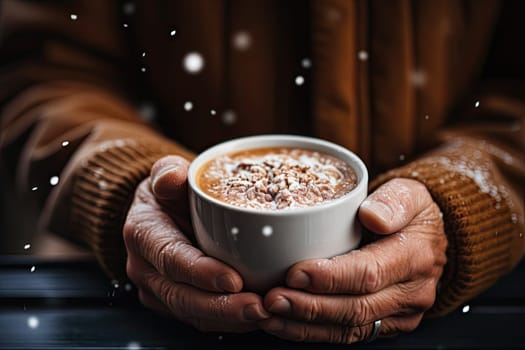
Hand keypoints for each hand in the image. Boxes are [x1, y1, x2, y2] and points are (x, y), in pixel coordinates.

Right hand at [123, 155, 269, 331]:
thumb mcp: (167, 173)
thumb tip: (171, 177)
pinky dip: (228, 321)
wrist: (160, 212)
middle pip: (182, 296)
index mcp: (143, 233)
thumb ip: (168, 171)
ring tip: (262, 314)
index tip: (234, 280)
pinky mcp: (173, 301)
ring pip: (192, 313)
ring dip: (228, 318)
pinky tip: (255, 317)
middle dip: (221, 306)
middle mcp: (145, 268)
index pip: (171, 259)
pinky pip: (200, 318)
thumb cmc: (170, 192)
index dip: (202, 273)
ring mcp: (157, 289)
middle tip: (257, 307)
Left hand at [260, 178, 446, 342]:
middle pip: (355, 308)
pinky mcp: (387, 324)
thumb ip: (393, 200)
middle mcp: (410, 293)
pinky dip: (313, 332)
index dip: (329, 277)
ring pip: (349, 328)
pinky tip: (284, 324)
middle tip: (272, 298)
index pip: (368, 273)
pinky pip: (349, 334)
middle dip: (309, 307)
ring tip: (269, 314)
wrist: (432, 240)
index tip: (294, 273)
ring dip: (304, 325)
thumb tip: (372, 216)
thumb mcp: (410, 193)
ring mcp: (400, 314)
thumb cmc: (412, 213)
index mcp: (414, 257)